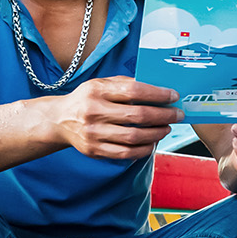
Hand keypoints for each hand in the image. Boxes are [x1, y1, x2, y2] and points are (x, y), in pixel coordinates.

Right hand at [52, 76, 182, 160]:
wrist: (59, 120)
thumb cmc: (88, 99)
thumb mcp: (102, 84)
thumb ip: (127, 84)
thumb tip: (160, 88)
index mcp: (97, 91)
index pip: (134, 91)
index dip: (158, 94)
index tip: (174, 96)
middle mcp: (93, 111)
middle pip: (138, 115)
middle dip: (164, 115)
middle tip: (177, 115)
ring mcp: (93, 133)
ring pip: (134, 137)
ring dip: (157, 133)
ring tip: (167, 128)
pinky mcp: (94, 150)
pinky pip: (126, 153)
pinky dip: (144, 149)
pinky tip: (153, 142)